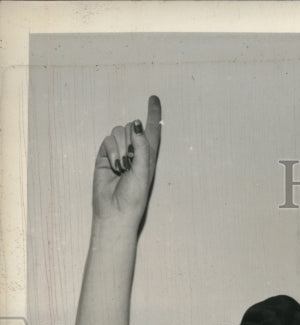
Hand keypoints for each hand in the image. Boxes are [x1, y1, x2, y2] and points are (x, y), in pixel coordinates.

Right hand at [92, 95, 162, 223]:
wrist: (115, 210)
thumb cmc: (134, 196)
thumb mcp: (144, 171)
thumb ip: (142, 147)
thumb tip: (136, 123)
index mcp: (149, 155)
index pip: (153, 129)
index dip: (153, 113)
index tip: (153, 98)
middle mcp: (134, 151)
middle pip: (131, 127)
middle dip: (131, 142)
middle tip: (131, 164)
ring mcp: (119, 151)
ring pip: (119, 131)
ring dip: (121, 149)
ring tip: (122, 168)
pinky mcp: (105, 154)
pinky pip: (107, 140)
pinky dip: (111, 152)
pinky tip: (114, 167)